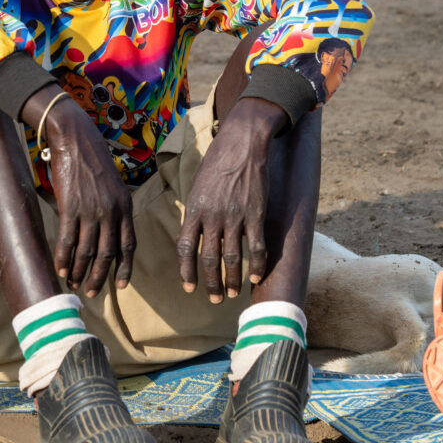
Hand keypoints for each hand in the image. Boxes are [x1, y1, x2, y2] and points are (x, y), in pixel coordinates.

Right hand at [22, 88, 135, 297]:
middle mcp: (111, 210)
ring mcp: (91, 209)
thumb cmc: (92, 161)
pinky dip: (64, 258)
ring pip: (87, 251)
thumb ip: (114, 209)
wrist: (75, 138)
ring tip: (74, 284)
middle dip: (100, 277)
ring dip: (80, 272)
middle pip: (108, 253)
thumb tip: (110, 233)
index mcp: (125, 205)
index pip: (128, 244)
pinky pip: (68, 240)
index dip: (124, 267)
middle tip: (92, 293)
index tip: (121, 286)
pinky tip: (60, 269)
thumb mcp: (113, 185)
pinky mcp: (71, 206)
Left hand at [176, 97, 286, 301]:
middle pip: (209, 258)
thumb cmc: (218, 162)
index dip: (186, 270)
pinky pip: (257, 247)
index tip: (189, 287)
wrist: (242, 142)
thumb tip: (194, 235)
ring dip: (231, 280)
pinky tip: (256, 278)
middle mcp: (213, 215)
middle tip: (213, 299)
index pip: (186, 247)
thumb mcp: (198, 185)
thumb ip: (196, 211)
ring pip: (233, 258)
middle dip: (211, 283)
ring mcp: (235, 216)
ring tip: (231, 293)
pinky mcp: (256, 213)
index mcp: (195, 208)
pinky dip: (257, 266)